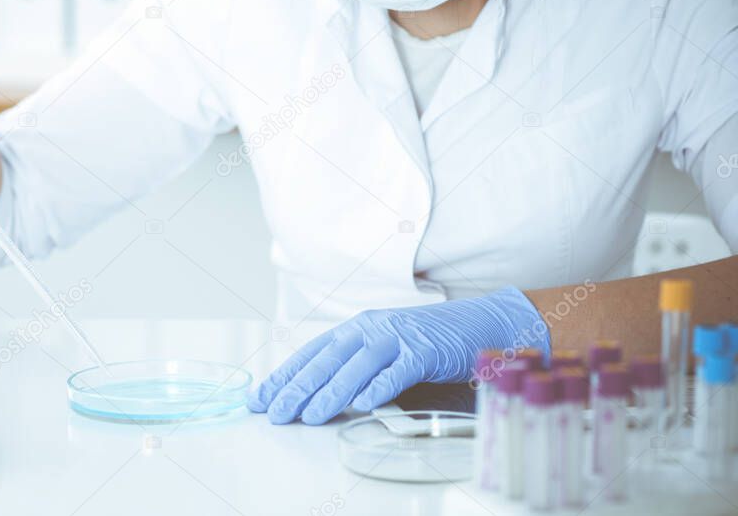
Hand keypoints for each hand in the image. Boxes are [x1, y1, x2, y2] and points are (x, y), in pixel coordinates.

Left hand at [248, 286, 548, 424]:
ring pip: (356, 365)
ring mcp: (398, 337)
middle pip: (327, 359)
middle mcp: (371, 328)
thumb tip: (317, 394)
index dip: (284, 376)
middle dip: (297, 387)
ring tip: (310, 416)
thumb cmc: (427, 341)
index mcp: (356, 328)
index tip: (260, 399)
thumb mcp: (383, 349)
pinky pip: (399, 370)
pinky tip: (363, 405)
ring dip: (332, 392)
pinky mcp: (425, 349)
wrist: (480, 324)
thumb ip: (354, 367)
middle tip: (276, 412)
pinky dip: (380, 386)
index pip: (311, 353)